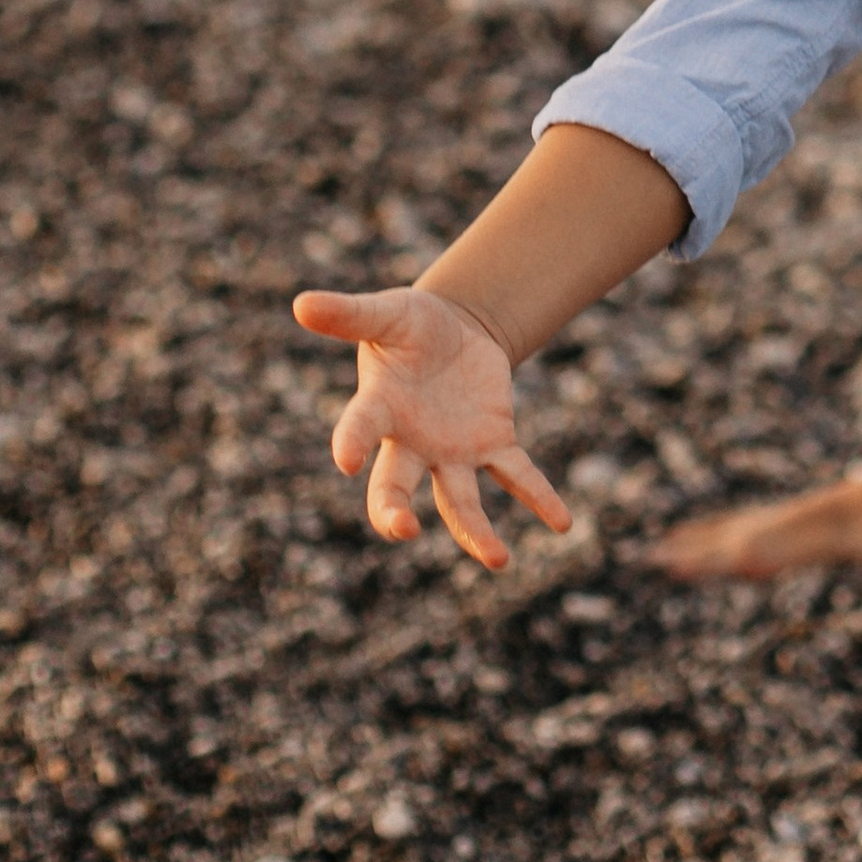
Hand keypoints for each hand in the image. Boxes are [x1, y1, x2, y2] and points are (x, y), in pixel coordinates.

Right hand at [291, 284, 570, 568]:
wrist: (455, 330)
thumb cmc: (408, 325)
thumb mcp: (384, 312)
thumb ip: (348, 313)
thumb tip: (299, 302)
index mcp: (380, 409)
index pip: (360, 430)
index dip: (350, 443)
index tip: (344, 461)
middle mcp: (412, 444)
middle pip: (396, 487)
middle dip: (394, 512)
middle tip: (403, 530)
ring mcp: (453, 452)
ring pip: (460, 502)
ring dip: (476, 532)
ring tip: (499, 559)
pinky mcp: (493, 444)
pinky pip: (518, 475)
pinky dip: (539, 497)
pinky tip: (561, 522)